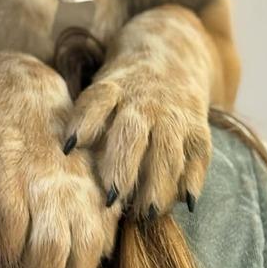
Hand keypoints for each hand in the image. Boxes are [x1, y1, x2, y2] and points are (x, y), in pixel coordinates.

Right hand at [0, 53, 119, 267]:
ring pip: (47, 250)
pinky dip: (6, 245)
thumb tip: (103, 255)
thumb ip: (98, 207)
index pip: (99, 248)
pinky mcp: (3, 169)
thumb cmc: (54, 136)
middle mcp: (70, 188)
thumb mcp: (86, 168)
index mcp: (92, 188)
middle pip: (77, 258)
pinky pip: (10, 224)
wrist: (21, 85)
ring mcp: (36, 180)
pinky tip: (3, 245)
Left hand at [65, 6, 212, 216]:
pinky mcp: (197, 128)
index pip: (97, 103)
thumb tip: (68, 158)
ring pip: (166, 150)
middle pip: (132, 134)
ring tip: (148, 213)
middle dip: (123, 167)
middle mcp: (144, 103)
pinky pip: (197, 155)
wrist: (174, 54)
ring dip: (158, 183)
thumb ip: (88, 121)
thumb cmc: (123, 88)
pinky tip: (185, 201)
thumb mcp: (101, 91)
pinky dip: (192, 178)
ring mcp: (173, 116)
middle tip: (111, 200)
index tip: (68, 147)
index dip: (82, 123)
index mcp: (113, 90)